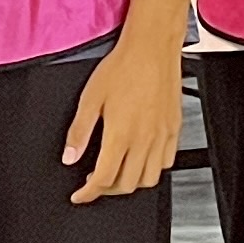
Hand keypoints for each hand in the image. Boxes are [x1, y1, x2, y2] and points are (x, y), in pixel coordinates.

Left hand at [63, 35, 182, 201]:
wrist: (152, 47)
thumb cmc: (123, 67)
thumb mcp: (90, 98)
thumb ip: (79, 131)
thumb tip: (69, 155)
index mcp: (121, 135)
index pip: (103, 179)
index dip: (88, 193)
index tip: (80, 194)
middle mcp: (144, 140)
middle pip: (126, 185)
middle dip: (106, 190)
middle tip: (95, 182)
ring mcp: (162, 136)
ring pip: (149, 178)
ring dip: (130, 183)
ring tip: (117, 173)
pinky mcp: (174, 128)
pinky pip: (166, 162)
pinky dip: (152, 169)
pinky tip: (141, 158)